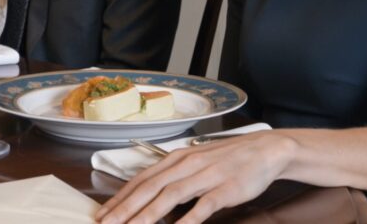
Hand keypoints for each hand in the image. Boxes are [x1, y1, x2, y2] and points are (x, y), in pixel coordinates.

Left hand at [96, 131, 295, 223]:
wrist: (265, 150)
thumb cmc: (228, 159)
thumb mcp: (195, 161)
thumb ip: (173, 176)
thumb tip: (150, 194)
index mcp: (176, 158)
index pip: (141, 179)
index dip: (120, 197)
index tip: (102, 213)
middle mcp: (186, 165)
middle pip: (149, 188)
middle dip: (125, 208)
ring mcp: (205, 176)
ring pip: (169, 197)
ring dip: (147, 215)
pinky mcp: (225, 189)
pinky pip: (202, 206)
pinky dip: (187, 220)